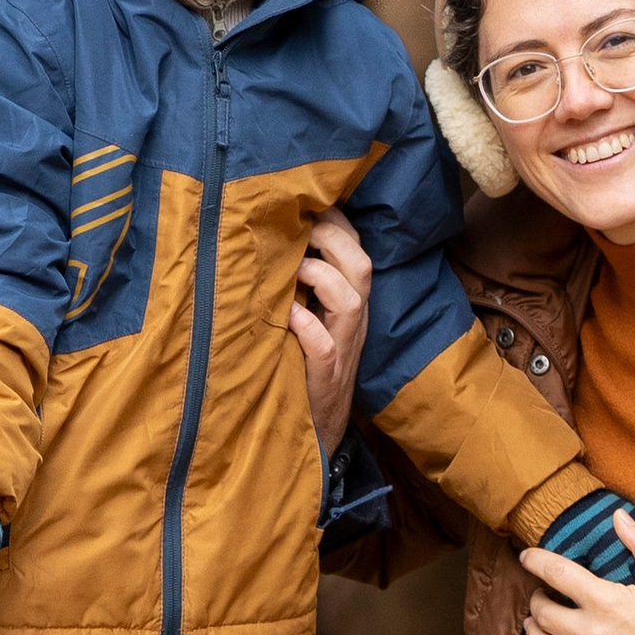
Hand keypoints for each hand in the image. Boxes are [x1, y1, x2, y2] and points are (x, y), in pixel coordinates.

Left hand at [290, 210, 372, 454]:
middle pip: (361, 265)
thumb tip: (274, 240)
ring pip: (351, 299)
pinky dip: (306, 325)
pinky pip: (323, 345)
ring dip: (321, 276)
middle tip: (297, 230)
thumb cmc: (305, 367)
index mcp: (349, 301)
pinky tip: (286, 314)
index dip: (336, 222)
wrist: (317, 430)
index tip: (305, 203)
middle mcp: (353, 320)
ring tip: (292, 269)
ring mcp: (343, 348)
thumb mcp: (309, 317)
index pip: (355, 248)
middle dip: (331, 239)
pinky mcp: (326, 376)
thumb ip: (301, 284)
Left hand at [517, 518, 634, 634]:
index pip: (556, 573)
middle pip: (543, 612)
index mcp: (603, 600)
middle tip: (541, 595)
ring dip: (532, 630)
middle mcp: (587, 632)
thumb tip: (619, 516)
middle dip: (536, 600)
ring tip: (534, 622)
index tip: (526, 557)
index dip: (536, 561)